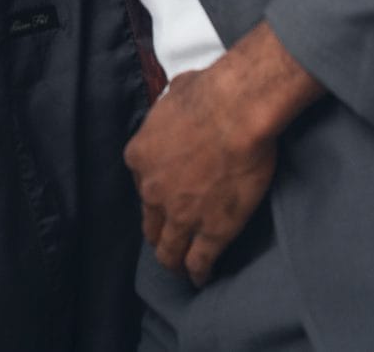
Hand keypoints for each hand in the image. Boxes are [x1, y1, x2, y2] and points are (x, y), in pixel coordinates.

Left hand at [123, 21, 322, 285]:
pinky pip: (199, 261)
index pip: (141, 183)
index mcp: (138, 156)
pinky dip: (198, 273)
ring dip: (173, 260)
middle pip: (150, 222)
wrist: (235, 112)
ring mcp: (180, 214)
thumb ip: (171, 107)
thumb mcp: (173, 94)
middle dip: (158, 232)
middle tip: (168, 239)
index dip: (156, 189)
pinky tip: (200, 279)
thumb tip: (181, 95)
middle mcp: (152, 190)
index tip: (168, 193)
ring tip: (180, 269)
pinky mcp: (212, 231)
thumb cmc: (208, 93)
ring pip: (169, 250)